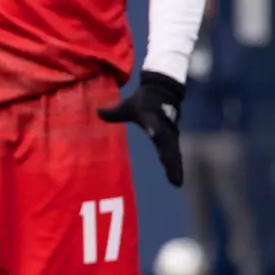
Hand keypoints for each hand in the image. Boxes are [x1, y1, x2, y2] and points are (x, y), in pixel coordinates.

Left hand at [98, 71, 184, 186]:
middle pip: (167, 145)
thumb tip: (97, 112)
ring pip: (174, 153)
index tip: (154, 133)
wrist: (163, 90)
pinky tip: (176, 179)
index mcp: (151, 116)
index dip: (153, 127)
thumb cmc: (143, 100)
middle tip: (172, 176)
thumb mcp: (127, 106)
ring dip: (175, 167)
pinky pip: (174, 154)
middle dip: (170, 160)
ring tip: (176, 183)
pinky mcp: (172, 139)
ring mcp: (170, 134)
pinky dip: (175, 166)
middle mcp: (164, 127)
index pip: (152, 122)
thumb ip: (113, 113)